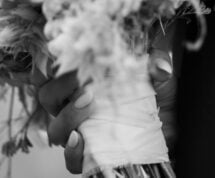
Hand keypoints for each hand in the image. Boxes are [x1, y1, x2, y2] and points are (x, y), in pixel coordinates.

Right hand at [37, 43, 175, 173]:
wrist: (167, 129)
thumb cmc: (153, 98)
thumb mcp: (156, 76)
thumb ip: (157, 65)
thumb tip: (161, 67)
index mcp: (82, 83)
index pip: (54, 71)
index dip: (51, 62)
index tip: (66, 55)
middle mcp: (74, 107)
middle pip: (48, 97)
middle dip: (60, 87)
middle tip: (83, 81)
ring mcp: (79, 131)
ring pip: (55, 128)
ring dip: (68, 116)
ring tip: (89, 104)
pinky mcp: (88, 155)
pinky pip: (70, 158)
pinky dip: (72, 151)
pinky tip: (81, 140)